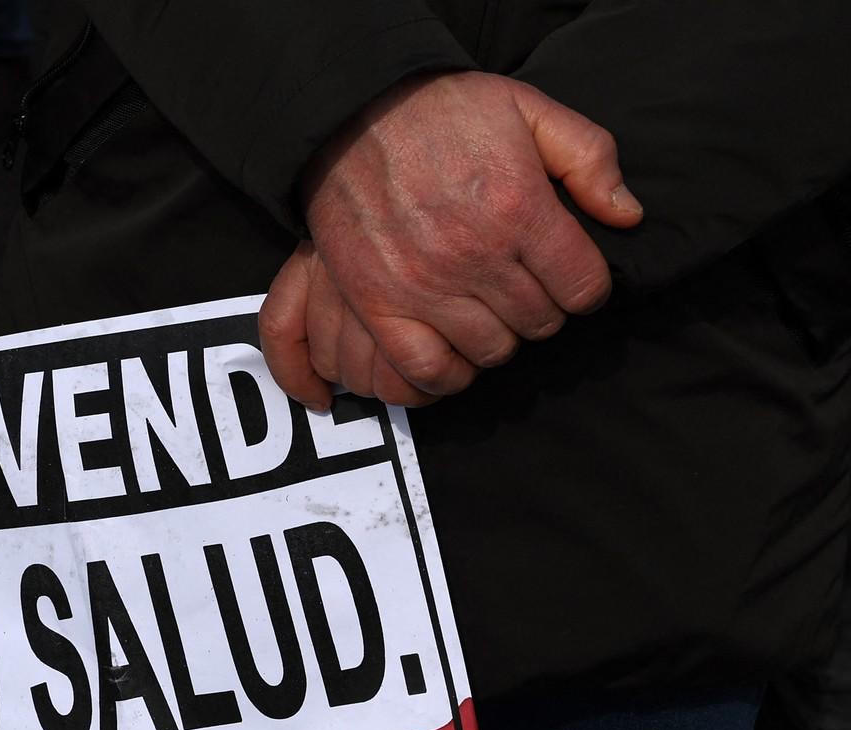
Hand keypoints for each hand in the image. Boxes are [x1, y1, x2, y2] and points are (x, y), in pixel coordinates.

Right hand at [261, 70, 642, 407]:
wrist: (351, 113)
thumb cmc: (443, 111)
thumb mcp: (529, 107)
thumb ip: (589, 157)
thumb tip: (628, 217)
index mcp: (518, 207)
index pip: (584, 288)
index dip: (585, 286)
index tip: (568, 276)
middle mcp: (474, 255)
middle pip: (540, 323)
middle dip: (543, 309)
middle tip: (524, 288)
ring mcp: (423, 286)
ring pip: (491, 351)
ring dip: (498, 337)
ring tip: (488, 312)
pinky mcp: (378, 304)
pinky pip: (426, 369)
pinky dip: (447, 373)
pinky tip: (454, 350)